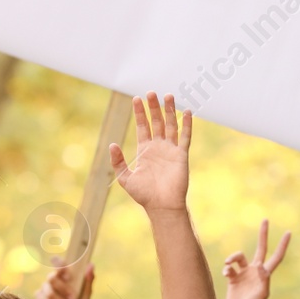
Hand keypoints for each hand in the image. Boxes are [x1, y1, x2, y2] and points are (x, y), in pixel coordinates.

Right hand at [35, 264, 93, 298]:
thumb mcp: (85, 297)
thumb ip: (88, 282)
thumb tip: (91, 265)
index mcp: (65, 276)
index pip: (59, 264)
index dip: (60, 265)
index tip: (68, 277)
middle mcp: (53, 280)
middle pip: (52, 278)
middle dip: (63, 289)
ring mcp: (45, 289)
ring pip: (49, 292)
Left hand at [110, 93, 190, 213]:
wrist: (162, 205)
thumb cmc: (144, 195)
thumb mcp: (125, 178)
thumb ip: (119, 161)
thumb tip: (112, 144)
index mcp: (145, 151)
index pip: (142, 126)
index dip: (140, 113)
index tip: (136, 99)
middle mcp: (158, 147)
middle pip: (156, 122)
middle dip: (153, 107)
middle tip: (151, 92)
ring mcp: (171, 150)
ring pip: (170, 125)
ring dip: (169, 111)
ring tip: (167, 96)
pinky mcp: (181, 155)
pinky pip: (185, 136)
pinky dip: (186, 124)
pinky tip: (186, 112)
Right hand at [223, 220, 289, 298]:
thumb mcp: (262, 294)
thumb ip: (263, 279)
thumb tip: (260, 265)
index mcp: (265, 275)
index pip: (276, 257)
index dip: (282, 245)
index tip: (289, 233)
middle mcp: (256, 271)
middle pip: (261, 248)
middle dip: (263, 235)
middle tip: (266, 220)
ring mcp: (244, 273)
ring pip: (239, 257)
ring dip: (233, 258)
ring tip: (228, 264)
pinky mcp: (233, 277)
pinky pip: (229, 267)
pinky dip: (227, 269)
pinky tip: (226, 275)